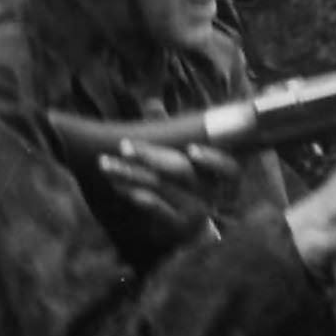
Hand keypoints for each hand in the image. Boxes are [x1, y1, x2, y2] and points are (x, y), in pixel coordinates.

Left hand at [99, 138, 239, 242]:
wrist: (194, 231)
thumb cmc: (192, 184)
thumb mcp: (189, 158)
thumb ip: (175, 133)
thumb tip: (152, 104)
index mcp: (223, 177)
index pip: (229, 169)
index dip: (213, 160)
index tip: (192, 150)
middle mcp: (212, 195)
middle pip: (182, 172)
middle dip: (151, 156)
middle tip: (124, 145)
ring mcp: (195, 212)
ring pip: (160, 186)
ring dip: (131, 173)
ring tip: (106, 162)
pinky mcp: (177, 226)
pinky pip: (154, 207)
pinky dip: (134, 194)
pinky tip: (118, 185)